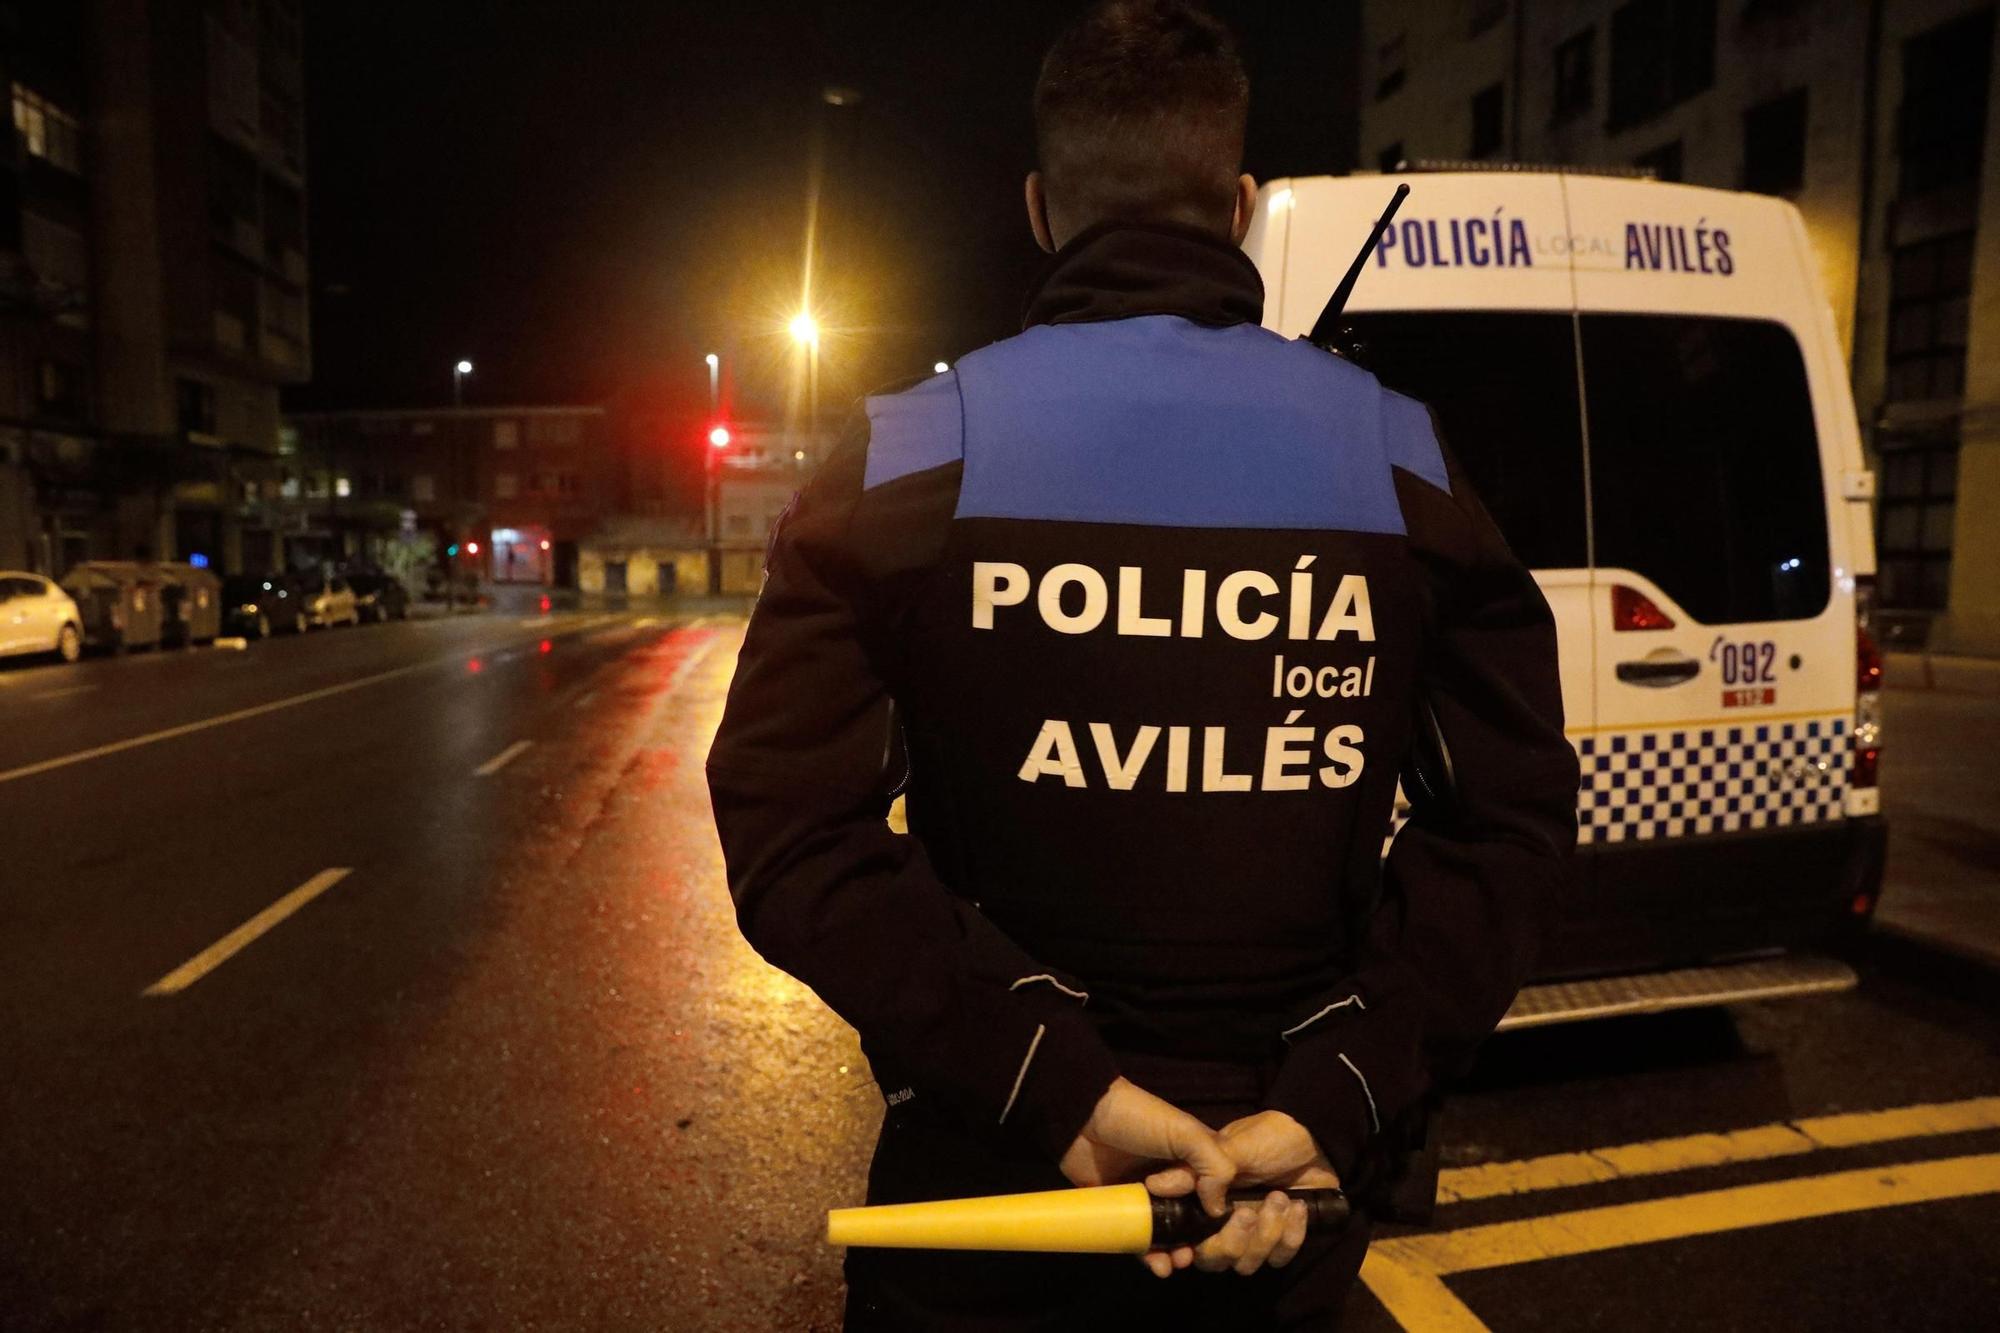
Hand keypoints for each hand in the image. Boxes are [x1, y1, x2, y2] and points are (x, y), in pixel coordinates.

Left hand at [1059, 1076, 1237, 1278]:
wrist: (1082, 1117)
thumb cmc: (1139, 1118)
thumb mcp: (1185, 1132)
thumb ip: (1214, 1165)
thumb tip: (1219, 1210)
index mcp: (1191, 1160)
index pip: (1214, 1195)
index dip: (1219, 1218)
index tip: (1223, 1237)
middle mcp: (1172, 1180)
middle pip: (1191, 1219)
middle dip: (1196, 1241)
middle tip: (1194, 1255)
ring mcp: (1145, 1195)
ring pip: (1165, 1233)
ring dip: (1174, 1253)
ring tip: (1175, 1263)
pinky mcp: (1120, 1208)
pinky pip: (1136, 1237)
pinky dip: (1148, 1254)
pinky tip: (1157, 1265)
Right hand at [1141, 1109, 1338, 1278]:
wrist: (1317, 1138)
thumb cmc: (1269, 1137)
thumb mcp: (1233, 1148)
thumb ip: (1197, 1171)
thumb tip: (1154, 1184)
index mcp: (1203, 1201)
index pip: (1180, 1239)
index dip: (1174, 1254)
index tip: (1182, 1256)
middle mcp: (1223, 1224)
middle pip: (1212, 1260)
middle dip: (1230, 1242)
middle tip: (1246, 1212)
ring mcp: (1253, 1235)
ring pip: (1246, 1264)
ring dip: (1265, 1233)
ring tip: (1280, 1198)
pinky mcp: (1281, 1241)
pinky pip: (1280, 1258)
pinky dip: (1290, 1234)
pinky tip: (1297, 1206)